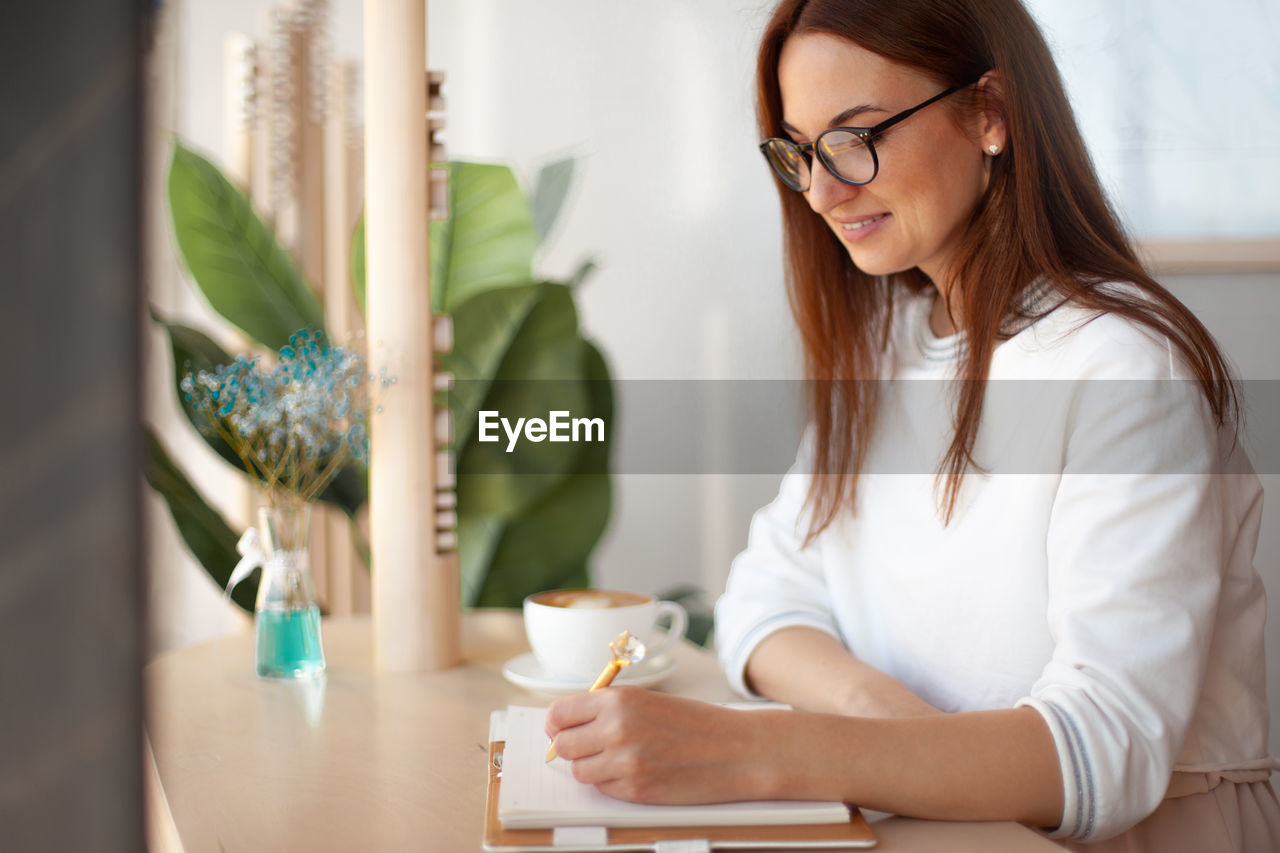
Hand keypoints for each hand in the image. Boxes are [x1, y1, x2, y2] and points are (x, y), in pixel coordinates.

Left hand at [544, 687, 776, 804]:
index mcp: (618, 700)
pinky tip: (637, 772)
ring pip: (580, 771)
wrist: (736, 750)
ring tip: (618, 760)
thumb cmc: (696, 724)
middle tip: (589, 747)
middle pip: (563, 745)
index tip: (562, 729)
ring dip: (592, 768)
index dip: (558, 724)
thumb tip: (569, 724)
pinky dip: (612, 784)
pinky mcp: (635, 790)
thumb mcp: (648, 702)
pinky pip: (603, 789)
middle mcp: (616, 729)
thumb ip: (609, 710)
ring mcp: (624, 762)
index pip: (559, 714)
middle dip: (572, 748)